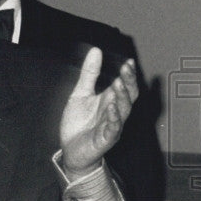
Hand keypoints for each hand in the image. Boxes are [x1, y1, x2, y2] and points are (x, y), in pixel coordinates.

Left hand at [59, 49, 138, 176]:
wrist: (71, 149)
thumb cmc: (79, 123)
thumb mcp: (80, 94)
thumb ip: (89, 74)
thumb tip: (96, 50)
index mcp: (110, 100)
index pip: (125, 86)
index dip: (128, 74)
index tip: (129, 62)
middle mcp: (115, 112)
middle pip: (128, 96)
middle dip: (129, 82)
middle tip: (126, 68)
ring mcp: (112, 126)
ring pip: (123, 111)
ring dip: (122, 97)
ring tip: (118, 84)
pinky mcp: (105, 139)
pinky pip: (113, 128)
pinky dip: (114, 118)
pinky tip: (112, 108)